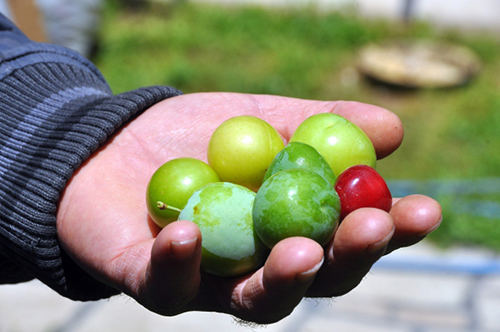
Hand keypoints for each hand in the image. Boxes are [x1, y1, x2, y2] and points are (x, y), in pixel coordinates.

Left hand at [56, 92, 441, 323]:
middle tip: (371, 228)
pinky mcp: (152, 282)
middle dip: (346, 258)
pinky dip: (183, 260)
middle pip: (312, 278)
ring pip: (254, 300)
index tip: (421, 210)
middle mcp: (255, 266)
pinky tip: (191, 232)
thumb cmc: (194, 134)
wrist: (112, 140)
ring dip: (282, 278)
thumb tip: (391, 131)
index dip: (386, 229)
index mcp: (286, 229)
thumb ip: (319, 126)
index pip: (344, 238)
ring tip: (302, 250)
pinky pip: (169, 284)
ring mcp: (208, 282)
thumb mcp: (260, 118)